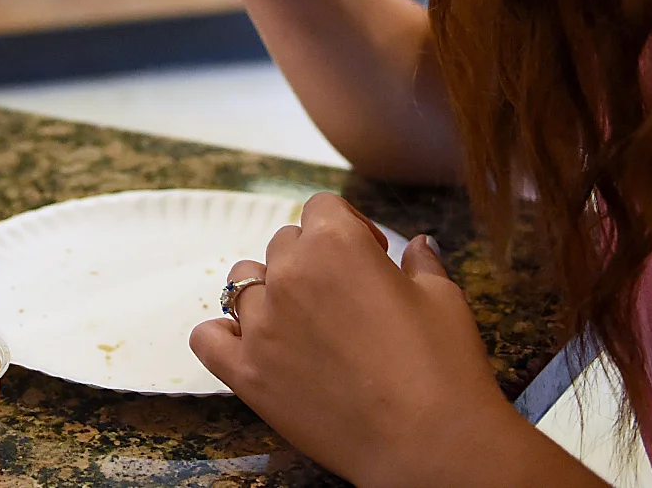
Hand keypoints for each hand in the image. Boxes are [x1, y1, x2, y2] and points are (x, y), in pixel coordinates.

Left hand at [190, 194, 532, 487]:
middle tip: (345, 299)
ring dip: (269, 291)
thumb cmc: (444, 369)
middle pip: (284, 243)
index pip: (321, 207)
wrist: (428, 445)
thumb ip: (422, 263)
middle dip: (313, 260)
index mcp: (336, 243)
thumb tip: (418, 244)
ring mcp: (261, 324)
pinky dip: (224, 335)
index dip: (349, 228)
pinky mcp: (246, 372)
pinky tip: (252, 345)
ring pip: (244, 281)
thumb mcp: (445, 299)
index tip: (371, 256)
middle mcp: (289, 273)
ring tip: (303, 323)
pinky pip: (207, 337)